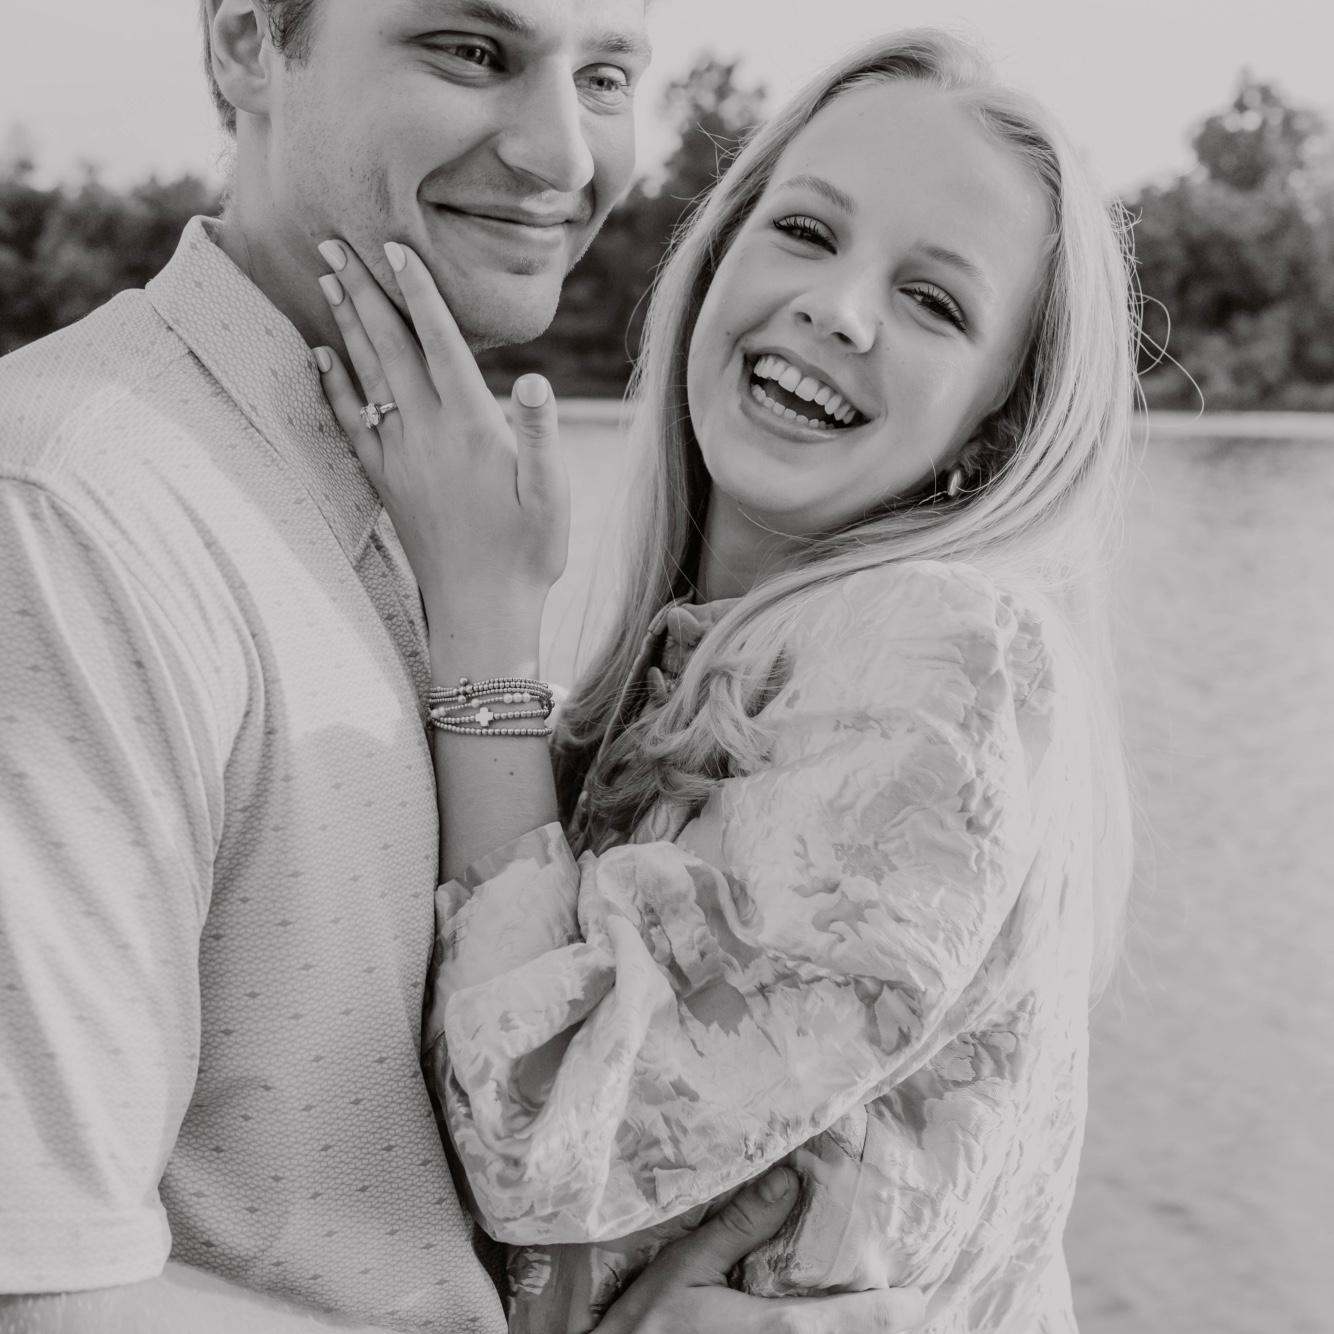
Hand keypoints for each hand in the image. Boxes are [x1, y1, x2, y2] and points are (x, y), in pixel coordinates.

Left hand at [313, 237, 567, 645]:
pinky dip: (332, 385)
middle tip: (333, 241)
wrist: (482, 610)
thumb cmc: (529, 552)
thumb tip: (531, 378)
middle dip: (364, 291)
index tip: (392, 245)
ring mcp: (401, 457)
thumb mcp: (552, 495)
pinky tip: (318, 356)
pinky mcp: (387, 482)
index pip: (440, 345)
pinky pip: (350, 424)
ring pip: (365, 377)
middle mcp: (428, 435)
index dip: (418, 293)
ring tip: (326, 279)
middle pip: (390, 349)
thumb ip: (539, 434)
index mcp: (472, 428)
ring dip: (345, 324)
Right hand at [595, 1169, 926, 1333]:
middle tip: (901, 1301)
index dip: (907, 1307)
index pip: (871, 1321)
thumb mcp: (685, 1269)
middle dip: (885, 1323)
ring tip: (868, 1316)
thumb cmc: (644, 1331)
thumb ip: (739, 1226)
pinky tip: (822, 1326)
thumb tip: (789, 1179)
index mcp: (783, 1331)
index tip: (925, 1289)